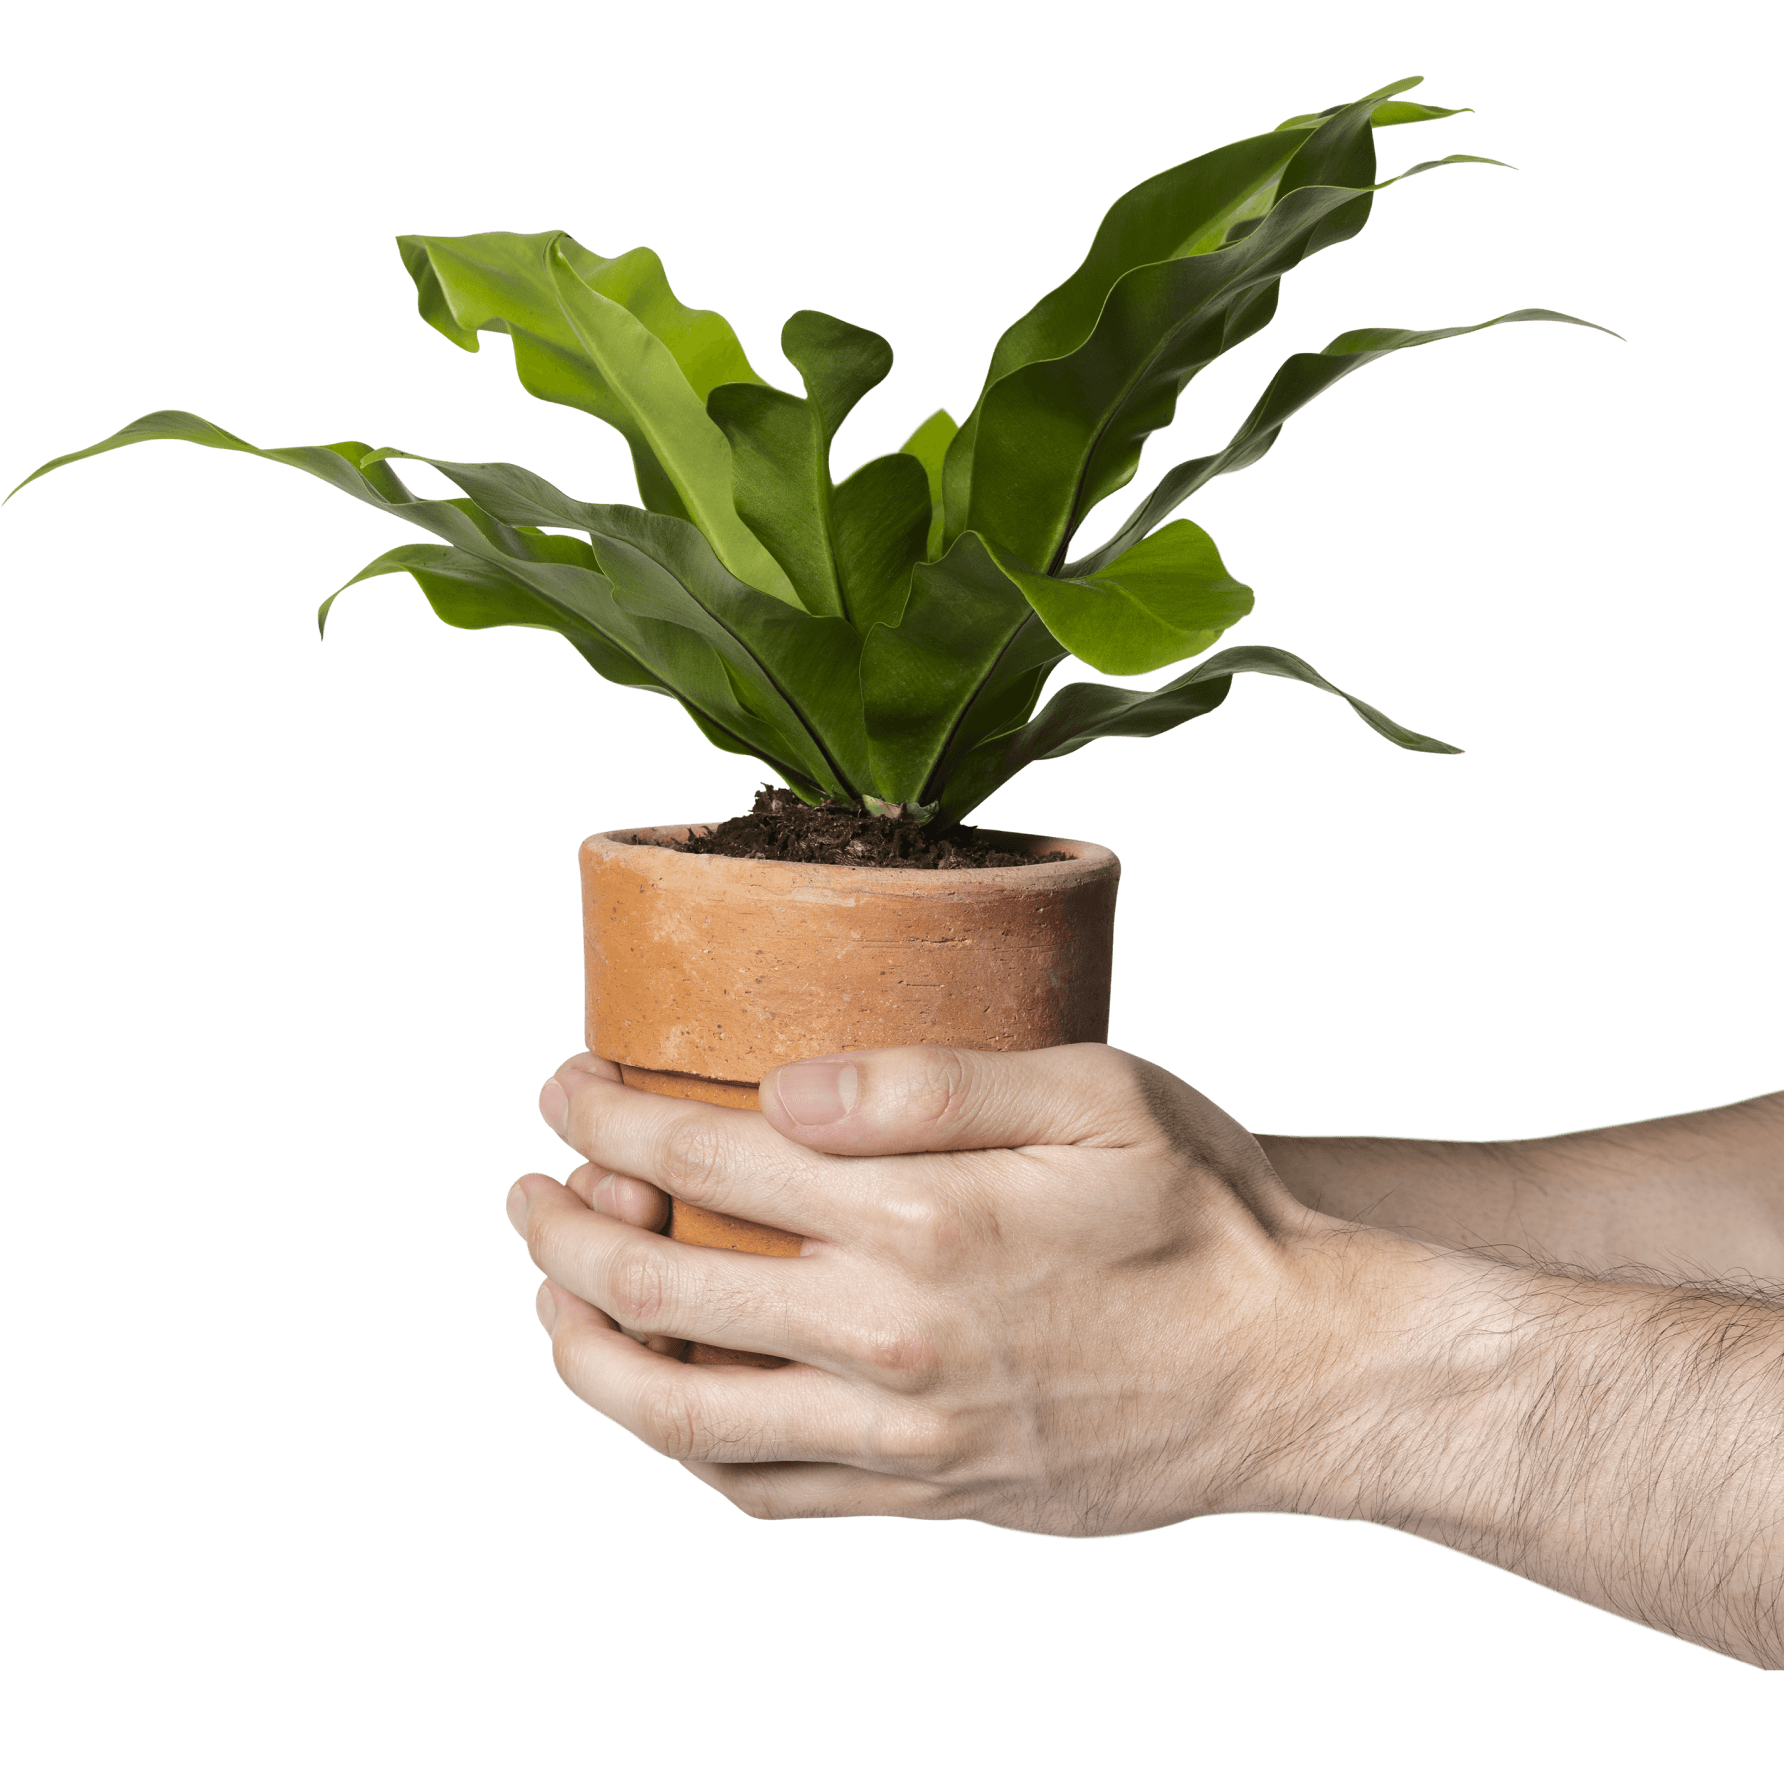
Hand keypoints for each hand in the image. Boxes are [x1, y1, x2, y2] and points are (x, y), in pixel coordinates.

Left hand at [508, 1045, 1416, 1533]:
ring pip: (682, 1416)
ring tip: (553, 1303)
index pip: (704, 1162)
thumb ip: (929, 1084)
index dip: (609, 1121)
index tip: (564, 1090)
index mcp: (920, 1218)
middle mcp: (890, 1337)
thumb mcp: (1097, 1094)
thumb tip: (778, 1089)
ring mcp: (901, 1436)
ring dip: (587, 1353)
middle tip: (529, 1191)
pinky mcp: (927, 1499)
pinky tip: (666, 1402)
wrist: (1297, 1373)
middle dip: (563, 1231)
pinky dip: (683, 1447)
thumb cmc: (1206, 1209)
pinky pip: (762, 1492)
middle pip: (660, 1292)